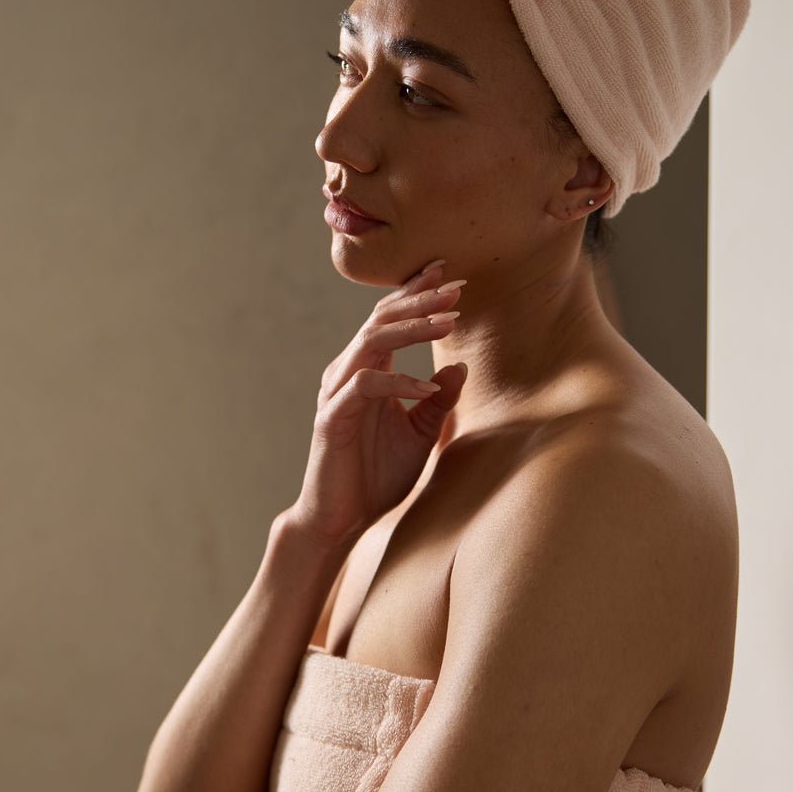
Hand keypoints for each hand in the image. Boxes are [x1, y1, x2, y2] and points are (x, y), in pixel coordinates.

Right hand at [289, 259, 467, 545]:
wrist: (342, 519)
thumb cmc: (377, 476)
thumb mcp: (420, 434)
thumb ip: (437, 401)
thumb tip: (460, 368)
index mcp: (367, 370)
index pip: (390, 320)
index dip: (416, 293)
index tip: (449, 272)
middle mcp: (348, 373)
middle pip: (380, 320)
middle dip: (419, 300)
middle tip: (456, 286)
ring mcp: (337, 393)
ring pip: (371, 342)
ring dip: (411, 329)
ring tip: (448, 321)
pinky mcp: (332, 418)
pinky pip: (365, 386)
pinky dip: (398, 382)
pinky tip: (426, 387)